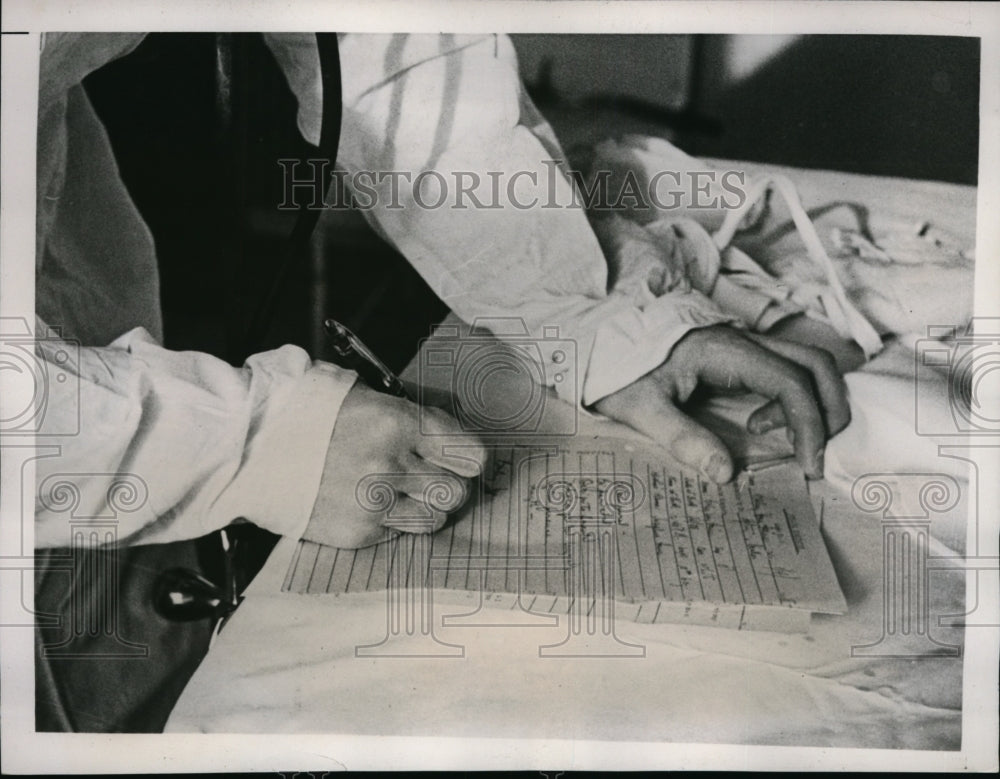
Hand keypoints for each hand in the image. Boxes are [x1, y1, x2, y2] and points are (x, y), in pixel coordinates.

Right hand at [304, 382, 486, 548]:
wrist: (248, 444)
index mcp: (397, 422)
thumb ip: (409, 416)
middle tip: (433, 475)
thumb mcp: (364, 394)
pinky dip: (393, 521)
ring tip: (403, 491)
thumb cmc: (305, 411)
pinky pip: (399, 534)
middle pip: (458, 491)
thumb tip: (447, 435)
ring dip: (426, 507)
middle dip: (450, 483)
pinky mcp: (356, 533)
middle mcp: (390, 465)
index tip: (464, 457)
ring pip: (435, 518)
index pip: (469, 453)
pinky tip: (370, 501)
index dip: (470, 456)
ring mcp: (373, 503)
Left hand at [594, 325, 850, 480]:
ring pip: (806, 361)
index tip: (807, 465)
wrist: (597, 338)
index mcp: (724, 351)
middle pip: (815, 363)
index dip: (810, 424)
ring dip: (816, 401)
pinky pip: (786, 367)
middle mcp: (742, 341)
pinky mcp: (738, 353)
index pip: (791, 381)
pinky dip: (794, 397)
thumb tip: (724, 474)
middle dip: (830, 409)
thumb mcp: (641, 407)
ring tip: (788, 441)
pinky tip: (760, 424)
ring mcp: (743, 343)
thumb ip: (681, 439)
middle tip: (816, 454)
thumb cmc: (617, 369)